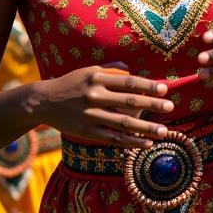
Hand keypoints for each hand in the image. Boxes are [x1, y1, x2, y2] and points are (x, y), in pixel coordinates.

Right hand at [31, 64, 172, 148]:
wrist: (42, 102)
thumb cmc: (71, 83)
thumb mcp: (88, 71)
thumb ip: (111, 68)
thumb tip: (132, 68)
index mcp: (96, 78)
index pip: (127, 82)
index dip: (147, 86)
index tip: (165, 89)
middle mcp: (93, 96)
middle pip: (128, 102)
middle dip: (151, 105)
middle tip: (170, 107)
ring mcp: (89, 115)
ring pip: (122, 123)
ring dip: (145, 128)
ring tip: (164, 131)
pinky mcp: (85, 131)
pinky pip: (112, 138)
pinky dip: (131, 142)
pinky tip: (147, 144)